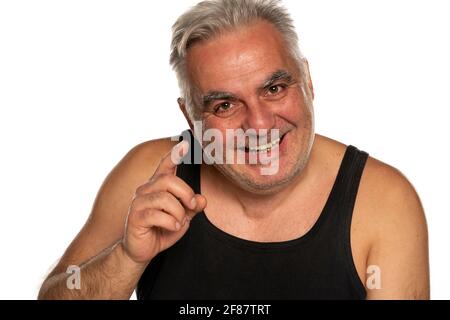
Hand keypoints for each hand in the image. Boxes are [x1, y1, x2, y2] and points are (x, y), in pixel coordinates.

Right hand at [122, 140, 206, 264]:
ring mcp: (138, 202)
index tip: (184, 144)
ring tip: (178, 222)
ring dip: (178, 213)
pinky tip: (172, 228)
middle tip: (192, 206)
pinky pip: (157, 215)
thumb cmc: (162, 230)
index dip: (174, 155)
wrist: (142, 251)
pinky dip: (171, 223)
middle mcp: (145, 190)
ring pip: (165, 199)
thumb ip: (192, 207)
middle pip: (169, 181)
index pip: (165, 166)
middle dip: (186, 193)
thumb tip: (202, 199)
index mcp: (157, 186)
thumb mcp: (182, 218)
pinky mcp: (135, 217)